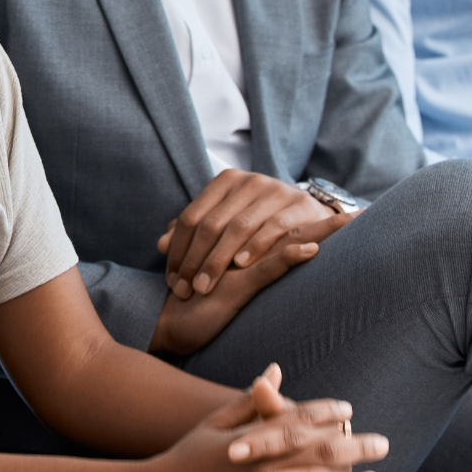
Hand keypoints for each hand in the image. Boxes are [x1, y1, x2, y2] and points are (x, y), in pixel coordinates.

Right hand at [141, 364, 385, 471]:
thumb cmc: (189, 456)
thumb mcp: (214, 424)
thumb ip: (249, 401)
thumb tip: (275, 370)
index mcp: (244, 439)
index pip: (293, 420)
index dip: (323, 412)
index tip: (348, 408)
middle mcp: (253, 468)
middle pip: (314, 455)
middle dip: (353, 447)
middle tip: (383, 442)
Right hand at [151, 215, 354, 354]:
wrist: (165, 322)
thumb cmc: (196, 307)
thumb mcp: (227, 289)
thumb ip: (244, 271)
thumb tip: (270, 263)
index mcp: (246, 251)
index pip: (288, 232)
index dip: (319, 224)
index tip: (352, 215)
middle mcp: (244, 251)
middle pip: (292, 230)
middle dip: (330, 224)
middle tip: (364, 213)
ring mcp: (240, 266)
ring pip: (284, 242)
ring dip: (320, 234)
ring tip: (351, 223)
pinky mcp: (236, 284)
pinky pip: (266, 268)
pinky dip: (289, 257)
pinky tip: (311, 250)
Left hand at [159, 171, 344, 299]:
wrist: (310, 214)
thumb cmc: (259, 223)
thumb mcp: (225, 222)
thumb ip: (194, 232)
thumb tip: (161, 245)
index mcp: (225, 182)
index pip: (191, 217)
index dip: (178, 250)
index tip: (171, 280)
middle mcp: (248, 181)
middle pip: (211, 224)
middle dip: (194, 260)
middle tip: (185, 289)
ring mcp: (275, 191)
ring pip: (238, 227)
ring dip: (219, 259)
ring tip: (205, 285)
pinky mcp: (298, 205)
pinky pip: (272, 228)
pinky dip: (255, 247)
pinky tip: (241, 266)